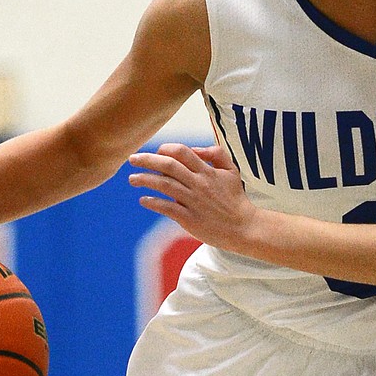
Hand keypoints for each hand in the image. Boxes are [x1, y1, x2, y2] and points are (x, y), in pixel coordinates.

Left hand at [128, 143, 256, 251]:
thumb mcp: (231, 171)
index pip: (182, 152)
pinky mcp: (189, 219)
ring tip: (132, 178)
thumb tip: (195, 149)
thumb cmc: (235, 198)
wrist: (243, 226)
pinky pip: (167, 208)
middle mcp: (198, 184)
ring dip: (144, 180)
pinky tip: (143, 200)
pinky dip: (153, 202)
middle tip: (132, 159)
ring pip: (164, 185)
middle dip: (147, 160)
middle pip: (168, 166)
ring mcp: (193, 202)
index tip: (157, 152)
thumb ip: (216, 154)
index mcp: (207, 171)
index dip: (166, 149)